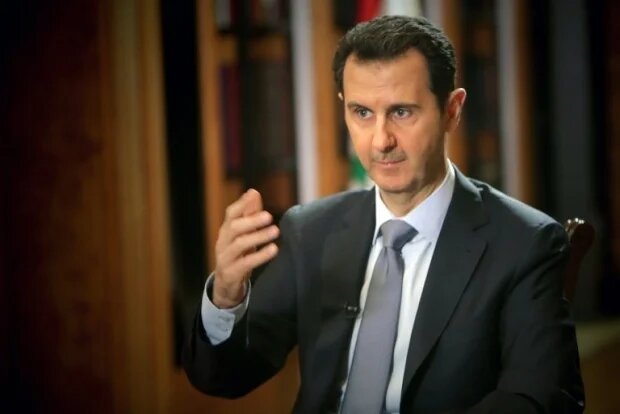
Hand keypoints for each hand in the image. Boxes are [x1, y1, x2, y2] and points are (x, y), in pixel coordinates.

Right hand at [213, 189, 279, 307]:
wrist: (226, 285)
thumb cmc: (238, 255)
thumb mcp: (243, 235)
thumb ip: (249, 215)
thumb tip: (254, 192)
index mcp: (226, 230)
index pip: (231, 214)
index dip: (241, 204)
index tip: (254, 195)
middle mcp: (223, 242)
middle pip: (234, 227)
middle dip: (251, 220)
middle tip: (269, 216)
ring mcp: (225, 258)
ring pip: (239, 244)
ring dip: (258, 236)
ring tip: (275, 231)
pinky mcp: (231, 273)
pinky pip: (245, 263)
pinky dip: (260, 256)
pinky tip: (273, 250)